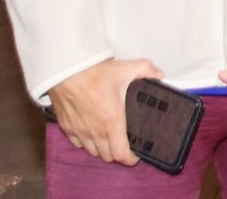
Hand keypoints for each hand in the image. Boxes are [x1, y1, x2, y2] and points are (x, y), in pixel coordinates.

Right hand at [47, 57, 163, 164]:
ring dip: (101, 148)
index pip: (121, 154)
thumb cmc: (95, 71)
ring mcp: (80, 131)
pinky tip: (91, 131)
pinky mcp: (67, 128)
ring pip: (93, 152)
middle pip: (108, 156)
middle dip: (117, 152)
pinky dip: (86, 142)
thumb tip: (160, 74)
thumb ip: (147, 70)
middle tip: (123, 141)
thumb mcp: (126, 68)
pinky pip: (78, 144)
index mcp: (112, 121)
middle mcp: (96, 131)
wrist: (66, 69)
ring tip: (108, 137)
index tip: (136, 153)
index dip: (130, 159)